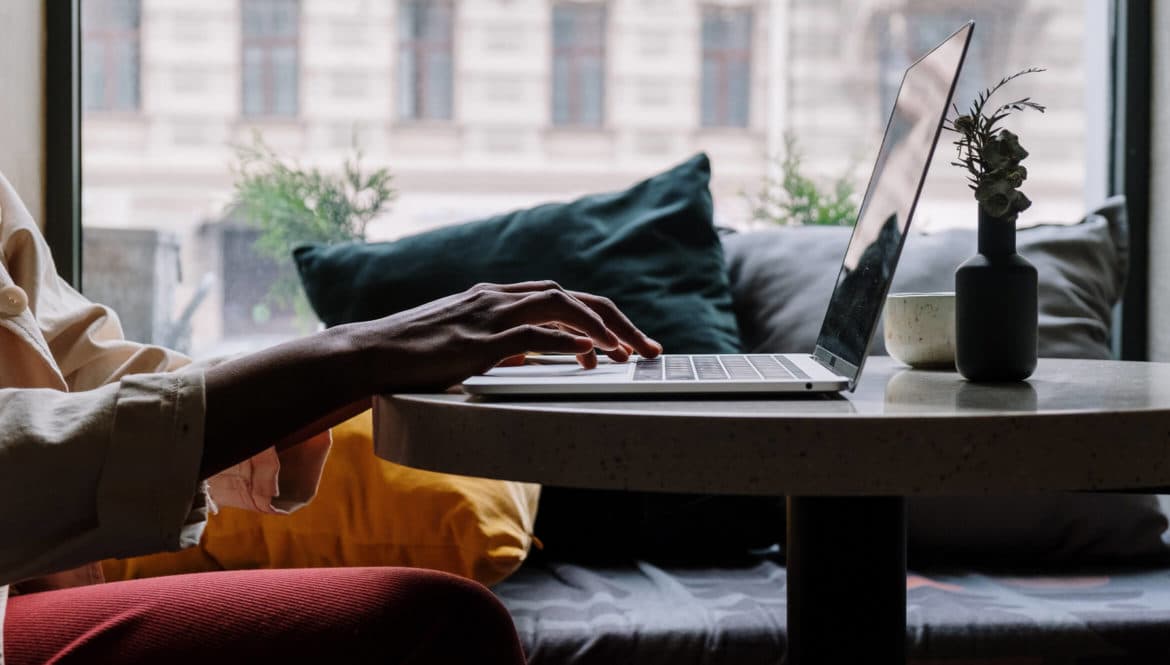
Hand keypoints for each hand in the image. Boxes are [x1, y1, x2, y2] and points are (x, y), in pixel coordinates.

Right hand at [344, 281, 661, 392]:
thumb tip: (531, 357)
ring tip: (628, 352)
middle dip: (618, 320)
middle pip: (574, 296)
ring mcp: (488, 316)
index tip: (628, 342)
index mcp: (498, 297)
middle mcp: (498, 298)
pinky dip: (565, 341)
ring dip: (601, 327)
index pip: (563, 297)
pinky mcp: (477, 341)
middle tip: (649, 349)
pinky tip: (589, 353)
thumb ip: (500, 344)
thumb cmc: (413, 353)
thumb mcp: (466, 343)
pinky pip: (531, 335)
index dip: (602, 316)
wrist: (368, 353)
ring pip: (560, 305)